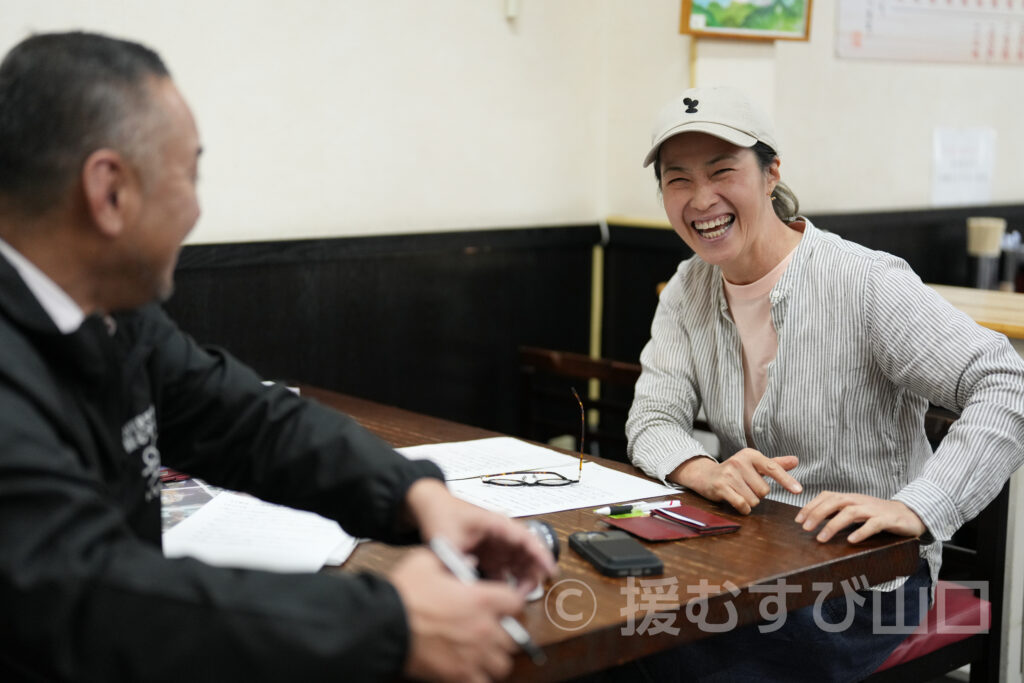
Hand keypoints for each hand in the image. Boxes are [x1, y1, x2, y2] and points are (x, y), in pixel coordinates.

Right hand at [391, 548, 521, 681]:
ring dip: (495, 658)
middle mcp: (484, 628)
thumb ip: (451, 559)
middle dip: (503, 633)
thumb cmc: (403, 594)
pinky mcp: (459, 675)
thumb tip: (468, 562)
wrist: (383, 624)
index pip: (516, 602)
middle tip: (489, 630)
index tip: (501, 604)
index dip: (509, 602)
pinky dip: (479, 678)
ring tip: (482, 653)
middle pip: (513, 637)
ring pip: (503, 664)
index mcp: (482, 599)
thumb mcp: (426, 561)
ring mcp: (474, 655)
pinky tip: (468, 669)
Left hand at [403, 479, 556, 593]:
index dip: (541, 555)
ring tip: (512, 598)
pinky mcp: (489, 553)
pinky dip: (504, 582)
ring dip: (519, 580)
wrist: (430, 505)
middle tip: (525, 594)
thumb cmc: (442, 513)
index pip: (527, 538)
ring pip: (517, 564)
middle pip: (527, 554)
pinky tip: (497, 594)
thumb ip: (457, 561)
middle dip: (531, 574)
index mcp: (497, 524)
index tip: (550, 571)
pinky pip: (503, 569)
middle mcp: (501, 534)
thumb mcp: (448, 539)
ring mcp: (496, 544)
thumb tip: (466, 582)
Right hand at [669, 449, 801, 514]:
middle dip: (757, 494)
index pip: (773, 468)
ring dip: (749, 502)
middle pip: (764, 490)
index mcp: (750, 455)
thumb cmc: (734, 471)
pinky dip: (743, 508)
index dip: (786, 480)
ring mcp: (729, 474)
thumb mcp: (753, 465)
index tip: (798, 490)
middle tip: (745, 487)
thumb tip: (796, 460)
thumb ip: (775, 464)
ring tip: (738, 492)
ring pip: (754, 500)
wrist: (705, 475)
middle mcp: (739, 461)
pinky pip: (742, 504)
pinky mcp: (721, 486)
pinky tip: (737, 502)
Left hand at [795, 492, 925, 542]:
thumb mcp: (856, 510)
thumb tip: (814, 520)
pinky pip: (873, 524)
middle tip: (804, 529)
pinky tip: (851, 540)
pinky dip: (861, 532)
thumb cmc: (877, 514)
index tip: (798, 520)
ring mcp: (873, 509)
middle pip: (834, 502)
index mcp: (850, 497)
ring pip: (850, 512)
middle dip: (817, 514)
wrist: (910, 514)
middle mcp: (859, 500)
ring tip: (822, 538)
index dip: (811, 506)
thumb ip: (838, 512)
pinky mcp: (887, 519)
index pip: (826, 496)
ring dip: (833, 525)